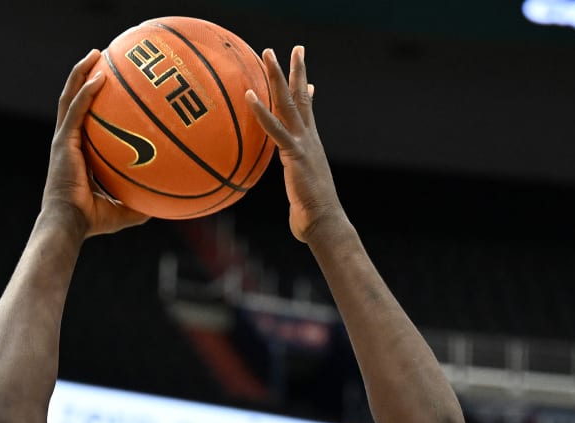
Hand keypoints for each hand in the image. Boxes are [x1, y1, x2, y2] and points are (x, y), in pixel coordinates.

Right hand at [42, 51, 149, 238]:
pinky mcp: (63, 142)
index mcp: (77, 153)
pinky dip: (86, 92)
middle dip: (84, 75)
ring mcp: (63, 140)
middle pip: (74, 100)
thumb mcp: (122, 210)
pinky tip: (99, 76)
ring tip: (95, 54)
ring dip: (81, 73)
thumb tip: (165, 206)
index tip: (106, 84)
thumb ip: (139, 203)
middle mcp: (68, 142)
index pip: (83, 120)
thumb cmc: (91, 221)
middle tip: (99, 58)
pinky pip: (76, 111)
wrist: (69, 224)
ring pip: (70, 97)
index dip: (90, 100)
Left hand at [246, 46, 345, 243]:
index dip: (306, 90)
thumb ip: (297, 183)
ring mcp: (303, 144)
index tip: (306, 75)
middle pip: (301, 98)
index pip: (308, 112)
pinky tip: (250, 95)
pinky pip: (275, 129)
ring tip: (269, 53)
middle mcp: (309, 139)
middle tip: (294, 48)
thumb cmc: (311, 214)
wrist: (324, 222)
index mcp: (310, 146)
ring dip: (278, 76)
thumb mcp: (303, 191)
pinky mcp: (295, 154)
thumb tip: (296, 199)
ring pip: (289, 103)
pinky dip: (261, 112)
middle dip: (296, 71)